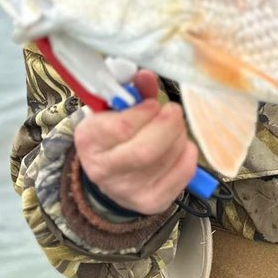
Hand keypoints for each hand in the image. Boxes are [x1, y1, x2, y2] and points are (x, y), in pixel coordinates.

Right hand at [73, 71, 197, 214]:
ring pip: (169, 157)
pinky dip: (188, 152)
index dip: (144, 112)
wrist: (112, 177)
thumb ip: (133, 91)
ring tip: (173, 128)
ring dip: (180, 135)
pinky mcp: (153, 202)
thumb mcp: (115, 109)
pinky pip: (184, 171)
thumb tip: (147, 75)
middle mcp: (104, 171)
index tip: (152, 103)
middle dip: (169, 124)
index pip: (121, 128)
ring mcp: (129, 191)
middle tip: (172, 111)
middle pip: (147, 150)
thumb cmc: (115, 134)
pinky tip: (179, 146)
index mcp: (89, 141)